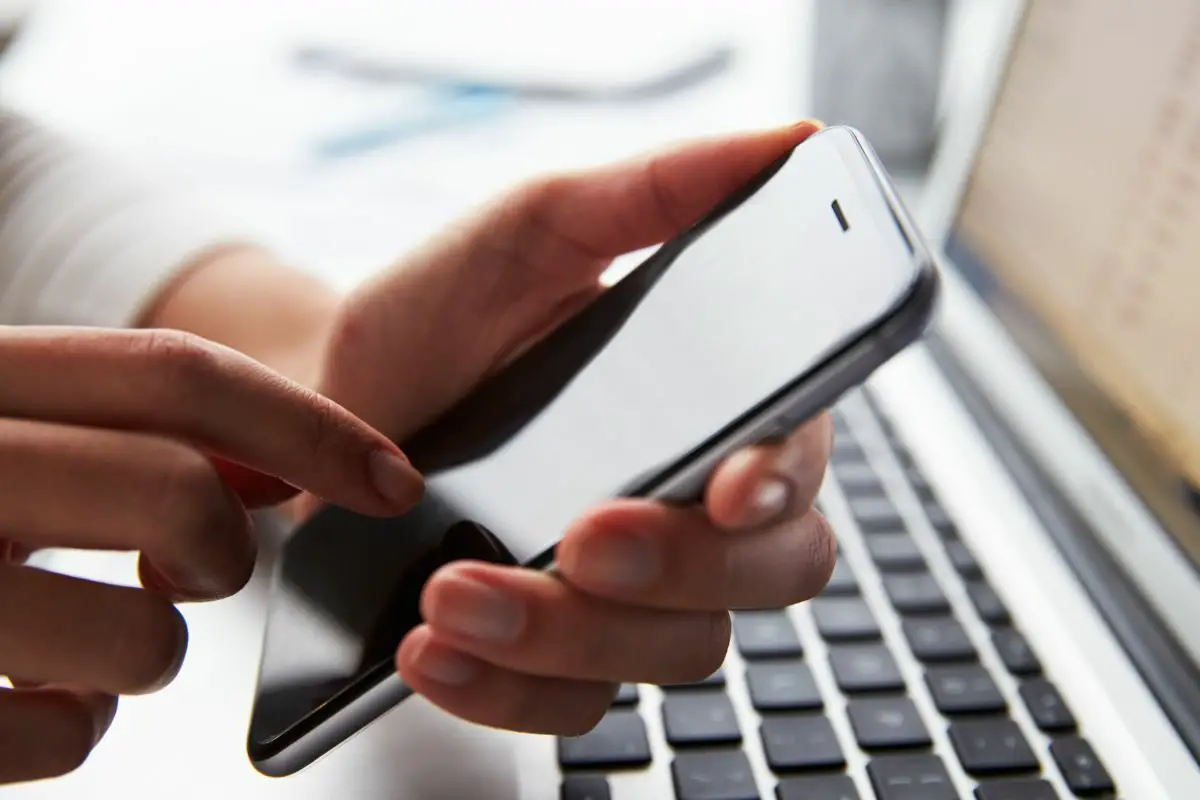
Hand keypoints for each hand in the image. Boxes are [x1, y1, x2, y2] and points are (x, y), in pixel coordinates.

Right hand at [0, 327, 421, 782]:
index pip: (175, 375)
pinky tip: (17, 694)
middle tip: (188, 568)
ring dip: (142, 650)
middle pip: (179, 496)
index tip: (393, 479)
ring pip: (143, 638)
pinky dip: (68, 728)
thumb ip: (118, 429)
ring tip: (70, 635)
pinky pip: (65, 740)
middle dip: (221, 551)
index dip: (310, 424)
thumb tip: (266, 464)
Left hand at [314, 120, 835, 733]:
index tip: (730, 484)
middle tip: (578, 535)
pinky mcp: (559, 655)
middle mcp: (691, 508)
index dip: (784, 480)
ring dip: (566, 637)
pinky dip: (507, 694)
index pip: (797, 461)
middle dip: (675, 568)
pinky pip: (574, 710)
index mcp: (714, 406)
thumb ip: (657, 191)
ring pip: (671, 654)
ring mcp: (630, 593)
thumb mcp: (538, 229)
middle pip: (761, 578)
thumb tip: (788, 144)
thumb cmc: (443, 312)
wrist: (333, 402)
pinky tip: (434, 654)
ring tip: (451, 594)